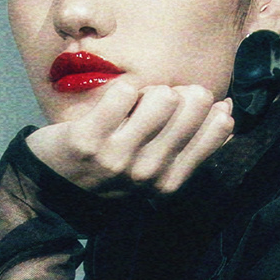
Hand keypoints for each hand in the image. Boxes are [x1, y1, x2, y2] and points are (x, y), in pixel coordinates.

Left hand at [25, 78, 237, 198]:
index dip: (208, 107)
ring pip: (161, 97)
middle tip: (155, 104)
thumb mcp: (155, 168)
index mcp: (170, 181)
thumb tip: (227, 110)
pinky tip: (112, 105)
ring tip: (134, 105)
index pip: (216, 129)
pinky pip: (123, 92)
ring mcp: (119, 156)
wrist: (52, 189)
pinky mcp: (89, 138)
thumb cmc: (110, 171)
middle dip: (178, 93)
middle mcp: (149, 172)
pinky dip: (121, 90)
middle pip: (191, 104)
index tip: (190, 106)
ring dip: (148, 91)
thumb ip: (191, 143)